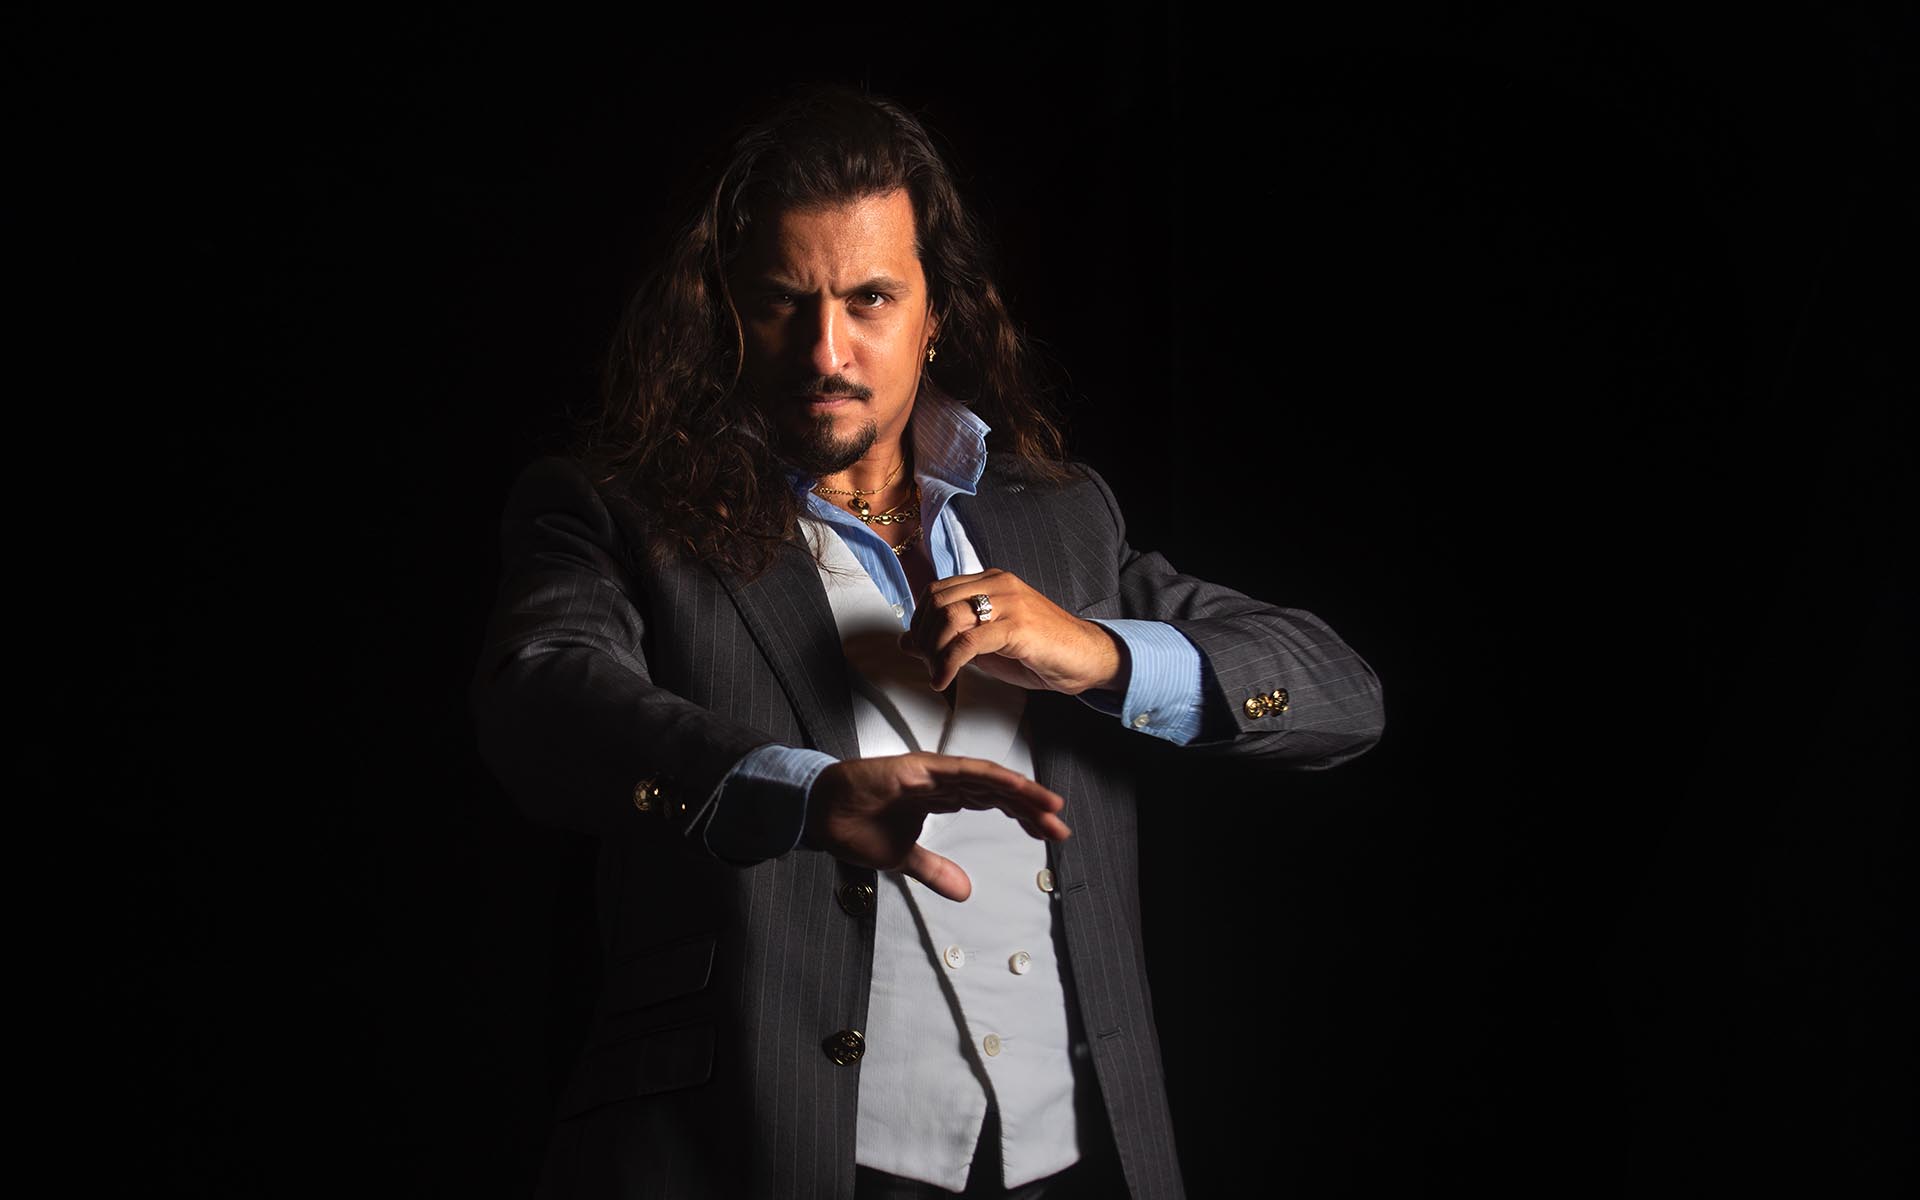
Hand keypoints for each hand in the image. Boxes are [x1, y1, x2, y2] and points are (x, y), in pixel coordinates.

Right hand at [805, 752, 1070, 901]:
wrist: (819, 815)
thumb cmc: (857, 828)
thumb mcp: (904, 859)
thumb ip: (936, 871)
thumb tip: (966, 892)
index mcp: (942, 797)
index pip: (992, 803)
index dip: (1022, 816)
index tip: (1050, 834)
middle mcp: (943, 780)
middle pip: (998, 792)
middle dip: (1031, 809)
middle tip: (1061, 828)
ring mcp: (932, 772)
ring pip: (988, 779)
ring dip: (1021, 792)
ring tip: (1051, 807)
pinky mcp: (919, 768)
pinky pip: (963, 772)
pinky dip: (992, 778)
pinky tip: (1016, 787)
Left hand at [897, 568, 1124, 693]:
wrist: (1087, 657)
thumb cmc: (1041, 651)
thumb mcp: (988, 644)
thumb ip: (952, 639)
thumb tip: (909, 642)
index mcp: (991, 582)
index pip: (937, 591)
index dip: (920, 622)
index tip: (922, 650)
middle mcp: (999, 585)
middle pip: (937, 601)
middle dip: (924, 637)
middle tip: (928, 664)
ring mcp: (1009, 603)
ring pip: (949, 617)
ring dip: (933, 651)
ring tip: (938, 673)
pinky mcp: (1017, 626)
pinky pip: (968, 642)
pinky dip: (948, 664)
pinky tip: (945, 680)